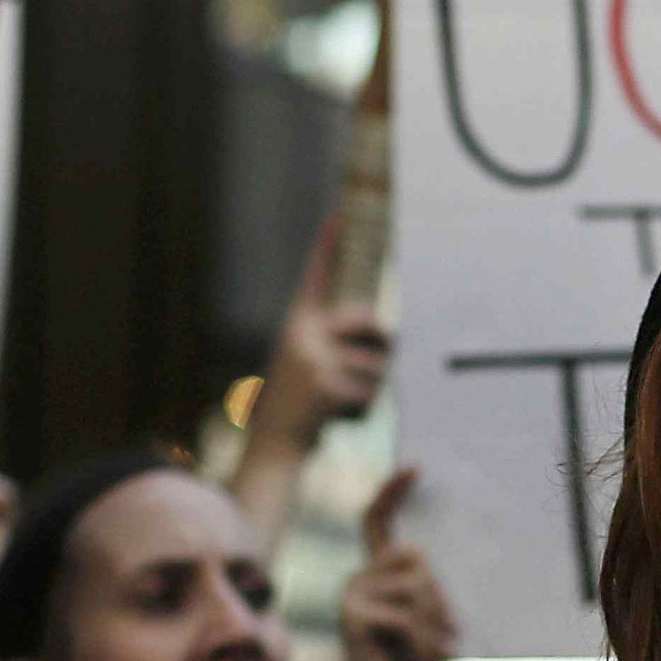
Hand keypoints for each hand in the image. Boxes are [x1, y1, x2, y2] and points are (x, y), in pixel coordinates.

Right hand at [258, 221, 393, 461]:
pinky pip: (370, 393)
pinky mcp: (326, 386)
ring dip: (373, 389)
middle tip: (384, 359)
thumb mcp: (307, 366)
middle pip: (367, 321)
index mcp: (297, 325)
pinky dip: (365, 411)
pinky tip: (338, 420)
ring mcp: (314, 359)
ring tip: (345, 403)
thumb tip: (386, 335)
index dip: (327, 247)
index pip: (315, 279)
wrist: (273, 444)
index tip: (340, 216)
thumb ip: (334, 345)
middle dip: (384, 343)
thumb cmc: (297, 406)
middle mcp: (303, 335)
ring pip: (375, 365)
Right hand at [334, 468, 453, 660]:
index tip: (417, 466)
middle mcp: (358, 578)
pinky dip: (419, 646)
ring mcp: (350, 597)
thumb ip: (425, 588)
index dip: (394, 492)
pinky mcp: (351, 620)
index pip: (378, 522)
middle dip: (439, 602)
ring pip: (416, 589)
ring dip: (433, 629)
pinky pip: (404, 617)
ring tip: (418, 658)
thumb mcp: (430, 622)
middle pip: (417, 561)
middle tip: (436, 641)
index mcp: (378, 574)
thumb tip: (416, 551)